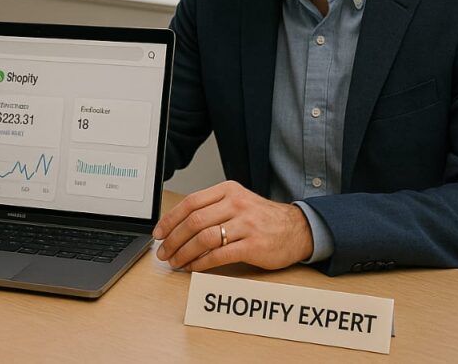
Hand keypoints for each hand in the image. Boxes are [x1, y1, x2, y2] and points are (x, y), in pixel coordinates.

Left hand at [153, 180, 312, 271]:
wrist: (298, 229)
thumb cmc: (261, 218)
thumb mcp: (237, 202)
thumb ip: (211, 208)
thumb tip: (177, 225)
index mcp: (228, 191)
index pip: (190, 203)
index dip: (170, 219)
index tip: (159, 233)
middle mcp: (236, 204)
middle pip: (194, 221)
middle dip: (173, 239)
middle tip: (163, 252)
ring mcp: (246, 225)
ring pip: (204, 238)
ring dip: (184, 252)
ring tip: (176, 262)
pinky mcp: (254, 245)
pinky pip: (220, 255)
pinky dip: (202, 262)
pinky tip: (194, 267)